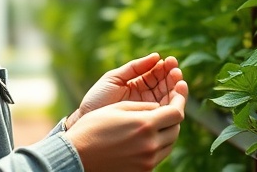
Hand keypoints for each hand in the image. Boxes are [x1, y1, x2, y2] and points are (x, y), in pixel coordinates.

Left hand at [66, 53, 183, 128]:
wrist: (85, 121)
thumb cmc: (96, 99)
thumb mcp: (114, 78)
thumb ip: (134, 67)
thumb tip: (156, 56)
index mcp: (137, 84)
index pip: (156, 74)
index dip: (165, 67)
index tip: (170, 61)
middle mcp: (145, 97)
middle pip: (165, 85)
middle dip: (173, 77)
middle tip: (176, 70)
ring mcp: (148, 109)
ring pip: (168, 98)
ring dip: (175, 88)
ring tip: (178, 79)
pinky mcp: (148, 122)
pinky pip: (164, 112)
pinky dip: (172, 103)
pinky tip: (175, 94)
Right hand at [66, 80, 187, 171]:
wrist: (76, 156)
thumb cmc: (93, 128)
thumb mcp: (118, 108)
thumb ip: (143, 107)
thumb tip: (159, 107)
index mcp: (145, 125)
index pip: (176, 113)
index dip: (180, 100)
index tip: (179, 92)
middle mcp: (150, 145)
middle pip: (176, 129)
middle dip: (174, 116)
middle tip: (167, 107)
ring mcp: (147, 161)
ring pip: (169, 144)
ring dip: (167, 131)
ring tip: (157, 122)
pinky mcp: (143, 171)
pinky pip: (159, 156)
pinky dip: (158, 145)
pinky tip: (147, 137)